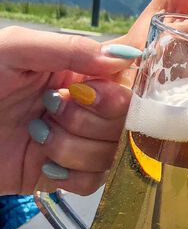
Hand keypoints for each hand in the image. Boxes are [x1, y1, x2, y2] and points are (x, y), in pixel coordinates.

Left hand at [0, 28, 140, 194]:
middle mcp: (86, 103)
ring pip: (113, 150)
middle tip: (50, 106)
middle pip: (128, 117)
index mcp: (81, 67)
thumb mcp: (16, 50)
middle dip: (91, 116)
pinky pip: (95, 181)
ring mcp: (77, 139)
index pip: (130, 75)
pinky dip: (72, 173)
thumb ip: (71, 48)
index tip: (88, 90)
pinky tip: (44, 160)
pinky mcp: (62, 174)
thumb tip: (125, 56)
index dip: (121, 87)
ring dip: (73, 144)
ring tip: (36, 133)